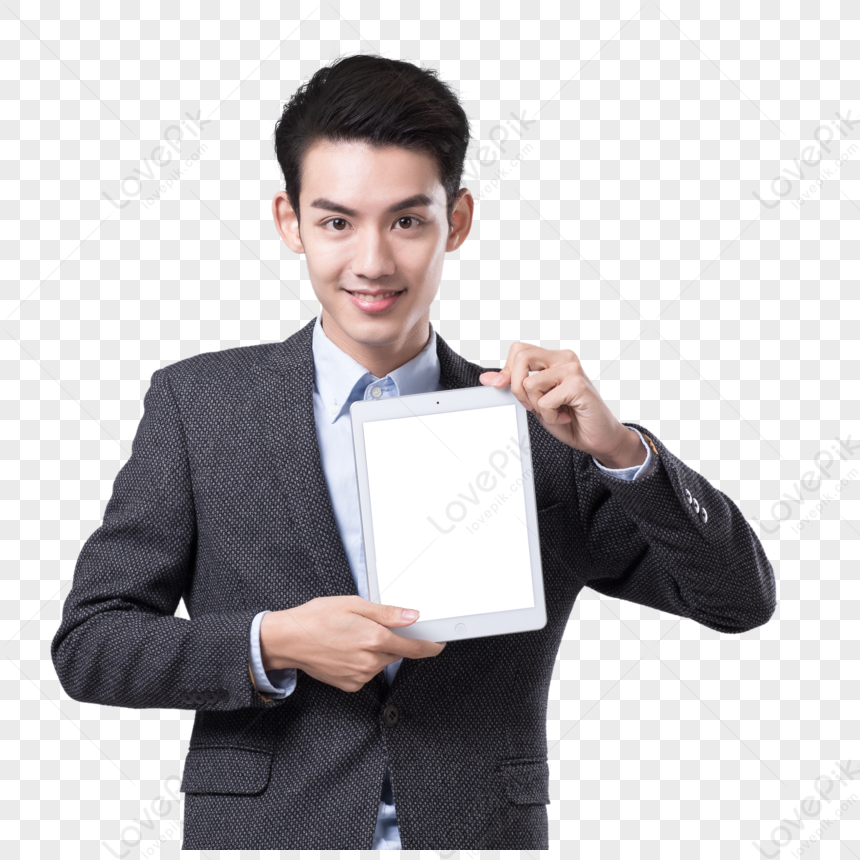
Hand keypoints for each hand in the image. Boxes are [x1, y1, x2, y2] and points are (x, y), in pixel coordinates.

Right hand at [259, 595, 445, 692]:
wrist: (288, 640)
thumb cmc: (317, 618)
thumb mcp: (354, 604)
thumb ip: (387, 613)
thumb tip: (412, 616)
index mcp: (374, 638)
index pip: (414, 648)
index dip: (430, 646)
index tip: (438, 643)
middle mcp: (369, 661)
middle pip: (397, 653)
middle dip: (394, 641)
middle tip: (373, 627)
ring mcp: (360, 675)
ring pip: (382, 662)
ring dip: (377, 650)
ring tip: (353, 636)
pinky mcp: (350, 685)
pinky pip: (368, 672)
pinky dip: (364, 661)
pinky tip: (348, 649)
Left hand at [479, 341, 645, 469]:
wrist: (597, 438)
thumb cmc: (569, 419)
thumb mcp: (534, 402)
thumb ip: (514, 387)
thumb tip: (487, 379)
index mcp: (553, 358)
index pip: (518, 350)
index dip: (507, 371)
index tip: (508, 390)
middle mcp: (564, 358)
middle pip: (521, 356)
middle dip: (516, 387)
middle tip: (532, 405)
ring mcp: (572, 369)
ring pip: (530, 383)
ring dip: (537, 406)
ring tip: (556, 411)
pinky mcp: (578, 385)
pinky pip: (545, 401)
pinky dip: (551, 416)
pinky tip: (566, 417)